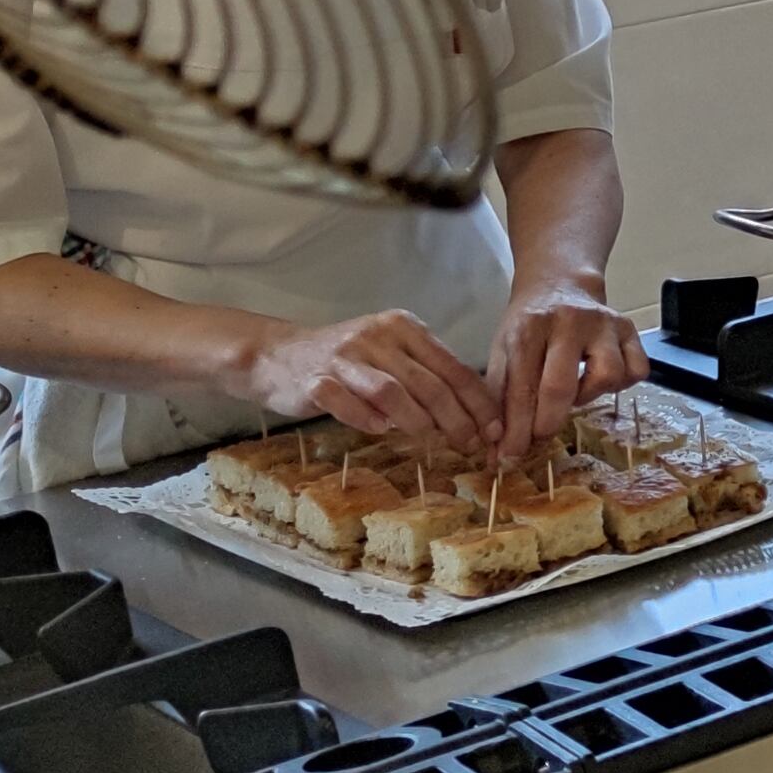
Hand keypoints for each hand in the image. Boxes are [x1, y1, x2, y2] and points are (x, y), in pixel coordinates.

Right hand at [239, 310, 500, 452]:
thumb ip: (427, 377)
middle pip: (430, 384)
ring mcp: (344, 357)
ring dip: (418, 422)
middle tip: (471, 445)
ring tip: (431, 441)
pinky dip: (367, 420)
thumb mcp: (392, 356)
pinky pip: (346, 404)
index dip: (479, 402)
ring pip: (393, 393)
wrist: (277, 356)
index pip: (454, 367)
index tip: (496, 430)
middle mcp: (377, 337)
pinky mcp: (315, 380)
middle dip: (458, 420)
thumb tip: (474, 417)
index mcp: (404, 327)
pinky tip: (380, 431)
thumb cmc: (346, 362)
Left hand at [489, 275, 645, 461]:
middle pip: (561, 387)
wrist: (560, 283)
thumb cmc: (528, 325)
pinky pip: (636, 370)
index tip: (509, 457)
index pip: (521, 388)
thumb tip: (498, 449)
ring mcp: (604, 323)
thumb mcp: (503, 350)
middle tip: (539, 438)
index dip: (516, 429)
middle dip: (547, 423)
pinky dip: (619, 384)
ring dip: (587, 397)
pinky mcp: (630, 329)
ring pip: (608, 377)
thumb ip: (499, 397)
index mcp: (529, 327)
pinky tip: (598, 379)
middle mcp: (568, 321)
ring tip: (573, 393)